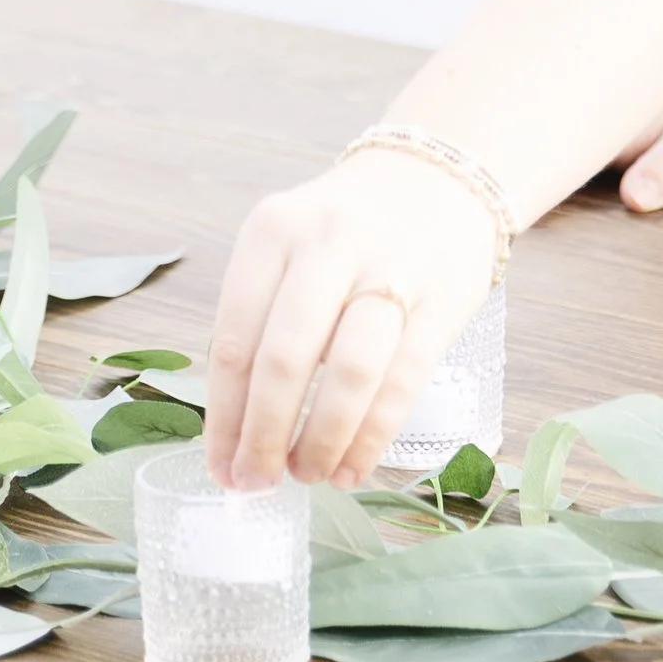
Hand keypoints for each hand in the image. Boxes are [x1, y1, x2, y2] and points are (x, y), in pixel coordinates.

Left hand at [204, 150, 498, 491]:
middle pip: (286, 359)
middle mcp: (329, 240)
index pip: (235, 339)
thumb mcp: (288, 250)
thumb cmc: (345, 234)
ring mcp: (391, 265)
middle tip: (258, 483)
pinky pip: (402, 381)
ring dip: (322, 441)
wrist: (438, 179)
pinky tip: (353, 467)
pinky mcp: (442, 296)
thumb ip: (263, 325)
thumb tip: (237, 435)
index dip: (225, 418)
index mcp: (274, 229)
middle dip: (266, 437)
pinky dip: (372, 436)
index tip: (221, 468)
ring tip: (309, 475)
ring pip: (349, 373)